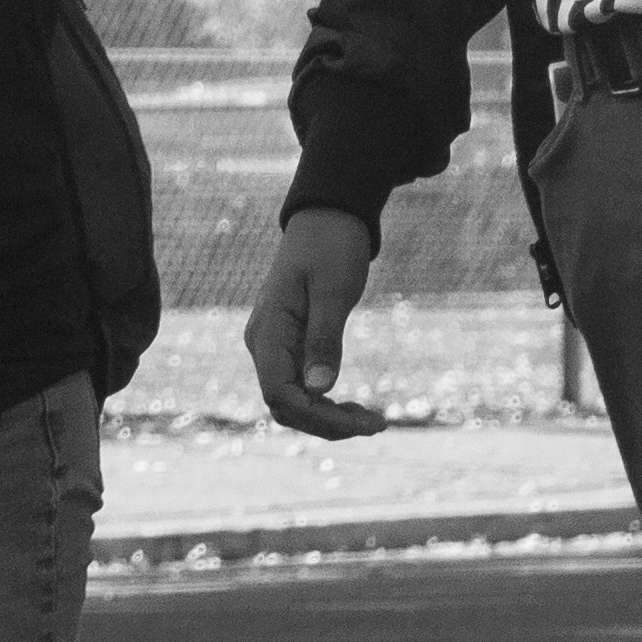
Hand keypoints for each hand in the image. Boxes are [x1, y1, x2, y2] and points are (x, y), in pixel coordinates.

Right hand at [246, 207, 388, 436]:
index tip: (361, 423)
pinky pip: (300, 387)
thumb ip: (324, 339)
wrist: (328, 216)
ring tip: (372, 421)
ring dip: (328, 418)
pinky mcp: (289, 346)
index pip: (280, 394)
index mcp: (267, 332)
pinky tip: (355, 408)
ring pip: (293, 402)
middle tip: (377, 425)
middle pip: (286, 406)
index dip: (318, 417)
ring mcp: (273, 346)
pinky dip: (326, 403)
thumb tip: (318, 390)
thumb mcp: (333, 290)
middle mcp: (263, 344)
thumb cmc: (331, 246)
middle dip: (328, 424)